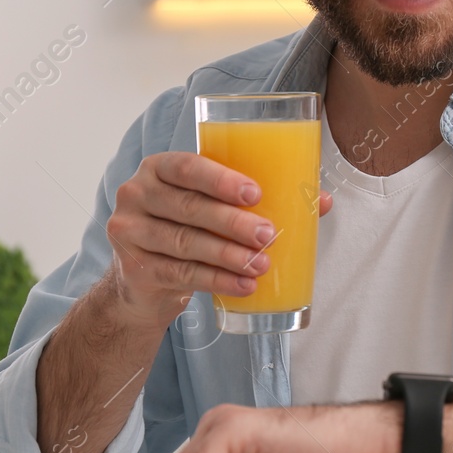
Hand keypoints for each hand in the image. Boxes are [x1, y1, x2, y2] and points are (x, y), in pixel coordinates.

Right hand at [106, 152, 333, 330]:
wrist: (145, 280)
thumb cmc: (191, 228)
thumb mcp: (214, 206)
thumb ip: (258, 199)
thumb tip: (321, 201)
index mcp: (160, 167)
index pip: (187, 166)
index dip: (220, 179)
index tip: (255, 193)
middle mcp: (137, 194)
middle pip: (189, 207)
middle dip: (232, 222)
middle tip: (268, 234)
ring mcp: (130, 232)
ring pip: (185, 243)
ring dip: (228, 255)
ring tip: (261, 264)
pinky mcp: (135, 268)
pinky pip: (181, 274)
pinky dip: (216, 280)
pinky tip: (243, 286)